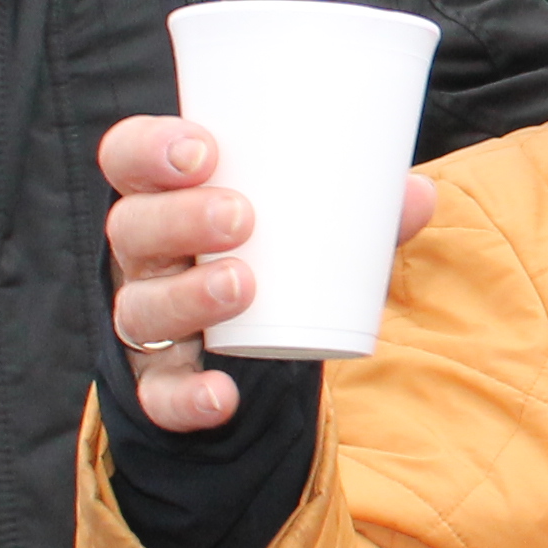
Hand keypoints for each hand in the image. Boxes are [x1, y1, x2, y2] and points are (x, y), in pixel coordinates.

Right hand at [99, 114, 437, 432]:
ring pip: (142, 307)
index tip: (203, 149)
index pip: (128, 158)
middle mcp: (144, 254)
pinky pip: (159, 393)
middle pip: (132, 228)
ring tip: (242, 286)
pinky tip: (221, 395)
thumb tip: (419, 194)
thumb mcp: (309, 222)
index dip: (149, 149)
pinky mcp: (158, 380)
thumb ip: (359, 209)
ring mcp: (146, 316)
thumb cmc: (276, 250)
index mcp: (165, 195)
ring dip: (188, 296)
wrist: (255, 339)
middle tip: (242, 217)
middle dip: (181, 218)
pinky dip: (187, 398)